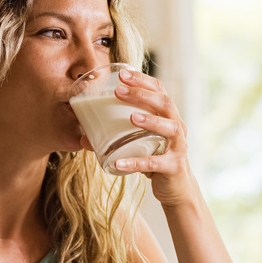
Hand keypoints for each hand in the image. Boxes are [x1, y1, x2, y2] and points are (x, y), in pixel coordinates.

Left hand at [109, 69, 198, 206]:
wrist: (176, 188)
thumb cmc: (154, 159)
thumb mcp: (137, 144)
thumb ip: (115, 138)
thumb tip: (82, 137)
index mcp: (167, 116)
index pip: (159, 90)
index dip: (142, 80)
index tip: (122, 74)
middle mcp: (177, 127)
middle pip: (165, 103)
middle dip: (143, 94)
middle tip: (119, 91)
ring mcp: (178, 147)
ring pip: (170, 128)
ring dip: (151, 120)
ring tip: (132, 117)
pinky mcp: (173, 167)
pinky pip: (155, 163)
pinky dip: (136, 162)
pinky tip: (118, 162)